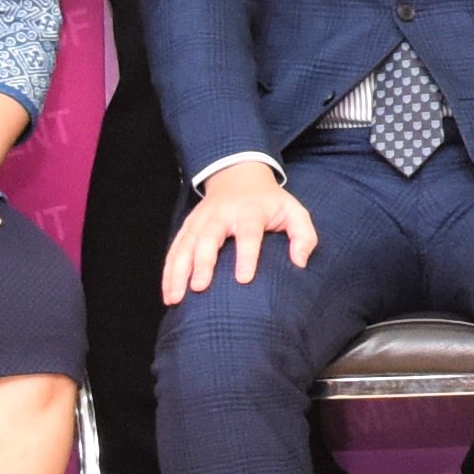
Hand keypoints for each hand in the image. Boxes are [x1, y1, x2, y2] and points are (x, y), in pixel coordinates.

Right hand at [168, 157, 317, 296]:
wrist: (239, 175)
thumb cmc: (269, 202)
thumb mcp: (294, 211)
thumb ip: (303, 235)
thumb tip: (300, 262)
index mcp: (250, 210)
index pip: (248, 233)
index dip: (246, 255)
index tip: (243, 279)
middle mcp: (222, 214)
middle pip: (209, 237)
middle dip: (203, 263)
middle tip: (199, 288)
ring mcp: (201, 219)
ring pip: (186, 244)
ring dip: (178, 271)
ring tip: (176, 298)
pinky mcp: (189, 226)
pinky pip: (176, 248)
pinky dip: (169, 270)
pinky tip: (169, 292)